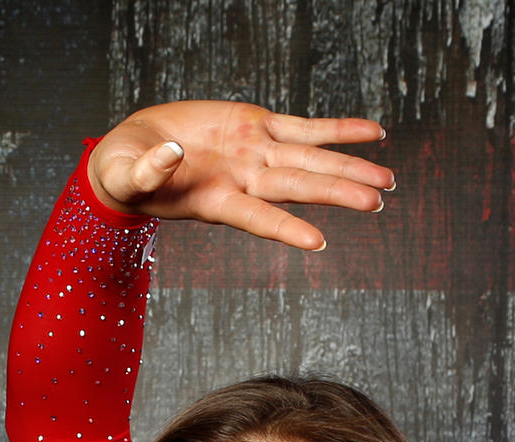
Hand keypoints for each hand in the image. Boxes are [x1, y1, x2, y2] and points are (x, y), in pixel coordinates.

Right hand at [88, 101, 390, 250]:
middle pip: (298, 186)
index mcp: (213, 200)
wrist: (134, 152)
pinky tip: (374, 134)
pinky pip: (308, 128)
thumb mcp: (126, 174)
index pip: (256, 217)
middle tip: (376, 202)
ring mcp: (255, 153)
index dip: (285, 228)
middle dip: (337, 192)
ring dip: (350, 170)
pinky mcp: (258, 124)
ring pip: (311, 160)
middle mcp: (243, 180)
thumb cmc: (127, 173)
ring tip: (388, 181)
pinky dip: (340, 130)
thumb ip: (147, 170)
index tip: (318, 243)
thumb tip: (170, 153)